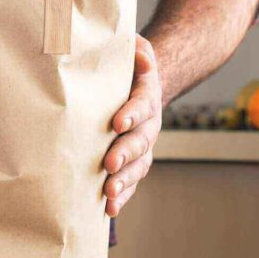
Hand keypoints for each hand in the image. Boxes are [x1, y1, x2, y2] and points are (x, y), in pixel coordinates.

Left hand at [103, 35, 160, 216]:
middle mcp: (149, 123)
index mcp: (146, 94)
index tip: (117, 122)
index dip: (132, 113)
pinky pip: (132, 180)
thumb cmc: (125, 64)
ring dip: (125, 180)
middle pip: (141, 140)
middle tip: (109, 164)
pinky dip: (123, 195)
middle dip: (126, 153)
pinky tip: (110, 209)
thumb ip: (135, 50)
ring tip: (109, 194)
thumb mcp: (131, 48)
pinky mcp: (132, 160)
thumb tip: (141, 57)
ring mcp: (142, 144)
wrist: (136, 83)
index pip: (142, 104)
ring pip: (139, 165)